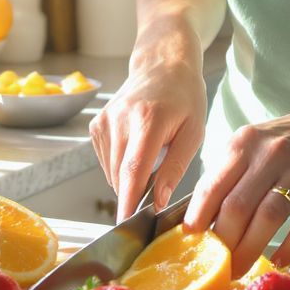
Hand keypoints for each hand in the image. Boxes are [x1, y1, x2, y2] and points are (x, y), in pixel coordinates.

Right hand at [90, 61, 206, 220]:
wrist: (162, 66)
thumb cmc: (184, 98)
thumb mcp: (193, 132)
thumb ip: (175, 168)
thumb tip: (159, 201)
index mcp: (148, 120)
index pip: (132, 169)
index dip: (129, 200)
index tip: (127, 224)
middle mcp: (120, 119)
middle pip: (119, 174)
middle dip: (134, 194)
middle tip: (157, 194)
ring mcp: (104, 121)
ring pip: (111, 171)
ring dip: (129, 179)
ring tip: (152, 159)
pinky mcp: (96, 125)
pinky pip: (106, 161)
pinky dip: (120, 166)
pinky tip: (137, 150)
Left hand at [183, 96, 289, 275]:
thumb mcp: (258, 144)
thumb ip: (234, 173)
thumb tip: (205, 216)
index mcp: (244, 143)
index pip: (211, 186)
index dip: (197, 219)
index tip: (189, 244)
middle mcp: (269, 153)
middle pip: (236, 206)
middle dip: (223, 243)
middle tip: (217, 267)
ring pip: (267, 217)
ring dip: (250, 250)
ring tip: (240, 271)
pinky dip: (289, 247)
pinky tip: (279, 261)